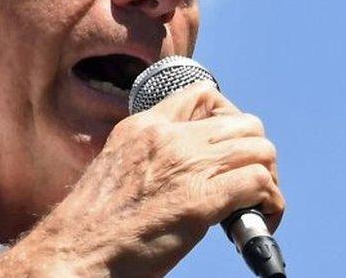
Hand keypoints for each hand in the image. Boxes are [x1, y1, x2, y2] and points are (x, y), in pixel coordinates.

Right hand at [0, 81, 283, 276]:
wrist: (75, 252)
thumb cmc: (92, 226)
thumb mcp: (116, 167)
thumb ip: (148, 155)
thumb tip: (182, 166)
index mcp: (144, 127)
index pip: (203, 94)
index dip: (228, 117)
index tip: (228, 148)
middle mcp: (168, 138)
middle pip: (243, 121)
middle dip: (254, 151)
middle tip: (249, 181)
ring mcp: (186, 165)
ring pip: (260, 149)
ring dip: (268, 177)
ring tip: (258, 203)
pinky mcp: (201, 199)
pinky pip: (259, 183)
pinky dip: (271, 202)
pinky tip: (261, 218)